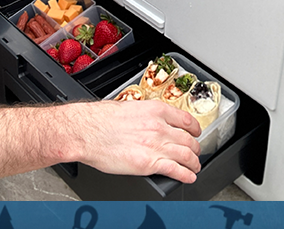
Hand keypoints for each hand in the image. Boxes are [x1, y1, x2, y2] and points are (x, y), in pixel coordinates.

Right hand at [67, 100, 203, 183]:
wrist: (86, 131)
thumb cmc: (101, 120)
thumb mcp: (132, 107)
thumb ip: (147, 115)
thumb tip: (153, 121)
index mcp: (157, 111)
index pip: (187, 120)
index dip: (195, 128)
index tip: (196, 132)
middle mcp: (160, 127)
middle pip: (189, 139)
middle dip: (195, 148)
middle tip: (196, 152)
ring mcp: (156, 145)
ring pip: (186, 155)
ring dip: (194, 163)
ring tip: (195, 167)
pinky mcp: (149, 163)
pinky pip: (175, 170)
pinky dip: (186, 174)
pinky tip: (189, 176)